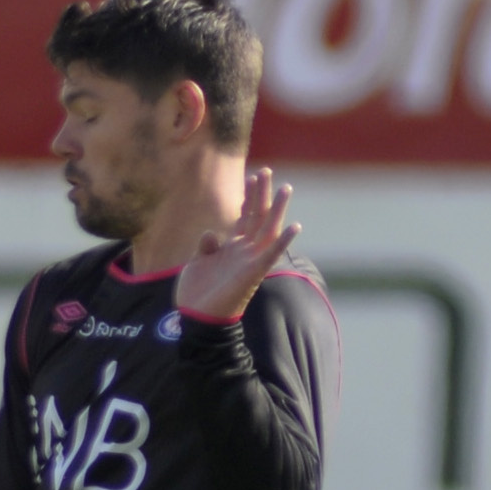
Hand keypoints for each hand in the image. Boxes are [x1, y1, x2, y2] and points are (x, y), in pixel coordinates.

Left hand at [172, 167, 300, 323]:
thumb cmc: (197, 293)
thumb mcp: (197, 263)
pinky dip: (282, 241)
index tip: (251, 177)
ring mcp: (250, 260)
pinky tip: (294, 227)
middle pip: (256, 216)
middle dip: (261, 194)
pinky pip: (270, 254)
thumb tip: (212, 233)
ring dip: (276, 209)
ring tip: (285, 187)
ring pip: (267, 229)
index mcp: (231, 248)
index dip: (247, 197)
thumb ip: (206, 246)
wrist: (196, 318)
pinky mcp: (253, 272)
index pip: (244, 217)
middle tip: (266, 171)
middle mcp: (244, 251)